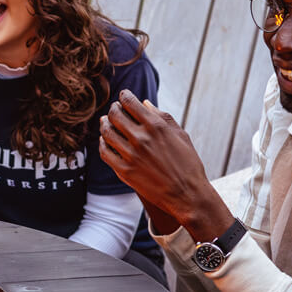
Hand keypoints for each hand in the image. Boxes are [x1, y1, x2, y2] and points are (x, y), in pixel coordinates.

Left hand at [98, 89, 232, 240]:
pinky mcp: (125, 171)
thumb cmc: (188, 164)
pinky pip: (105, 153)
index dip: (124, 96)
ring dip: (105, 124)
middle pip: (115, 115)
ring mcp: (131, 155)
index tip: (123, 97)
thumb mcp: (181, 135)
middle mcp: (141, 138)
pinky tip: (106, 141)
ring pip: (107, 133)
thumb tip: (144, 103)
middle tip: (114, 109)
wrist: (187, 194)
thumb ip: (162, 117)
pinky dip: (103, 144)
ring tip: (107, 123)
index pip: (130, 102)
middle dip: (113, 109)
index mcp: (156, 126)